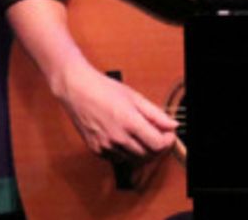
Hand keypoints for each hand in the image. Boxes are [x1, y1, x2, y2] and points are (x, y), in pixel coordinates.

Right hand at [56, 61, 177, 160]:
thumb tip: (172, 125)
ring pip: (134, 159)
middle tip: (156, 135)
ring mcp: (106, 145)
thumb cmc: (102, 88)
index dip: (168, 141)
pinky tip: (123, 138)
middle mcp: (118, 137)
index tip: (167, 134)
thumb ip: (155, 113)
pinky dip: (125, 152)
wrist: (75, 88)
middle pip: (148, 155)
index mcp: (129, 121)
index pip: (158, 145)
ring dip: (141, 150)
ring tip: (138, 135)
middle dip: (156, 147)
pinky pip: (118, 159)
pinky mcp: (96, 150)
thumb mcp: (133, 96)